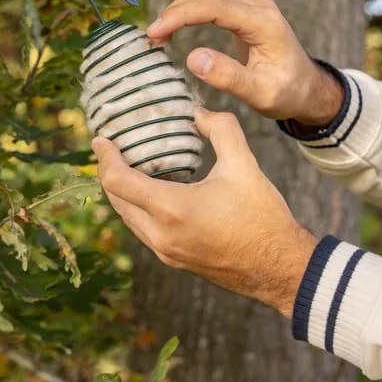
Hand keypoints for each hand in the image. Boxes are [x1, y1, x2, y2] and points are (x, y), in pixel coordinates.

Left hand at [92, 107, 317, 318]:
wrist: (280, 268)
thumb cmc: (263, 217)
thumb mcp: (244, 165)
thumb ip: (221, 129)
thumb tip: (199, 113)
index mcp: (170, 209)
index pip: (117, 181)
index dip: (104, 157)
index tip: (101, 140)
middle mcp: (160, 234)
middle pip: (116, 200)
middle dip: (109, 172)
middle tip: (113, 149)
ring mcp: (165, 252)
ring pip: (128, 218)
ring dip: (123, 193)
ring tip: (129, 168)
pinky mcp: (174, 261)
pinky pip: (143, 231)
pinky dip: (138, 210)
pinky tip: (153, 195)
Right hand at [146, 0, 342, 126]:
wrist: (306, 86)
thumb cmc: (286, 93)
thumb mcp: (261, 95)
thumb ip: (229, 78)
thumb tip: (193, 58)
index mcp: (263, 23)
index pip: (214, 5)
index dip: (180, 15)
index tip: (154, 33)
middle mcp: (259, 2)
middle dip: (176, 9)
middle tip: (155, 37)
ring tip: (168, 19)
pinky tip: (182, 1)